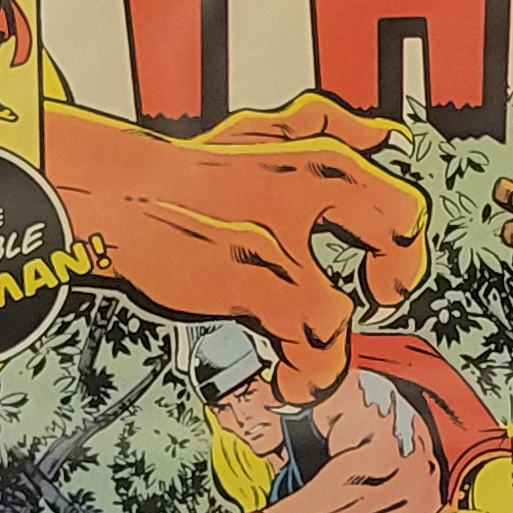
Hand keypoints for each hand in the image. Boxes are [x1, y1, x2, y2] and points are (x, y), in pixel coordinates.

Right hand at [49, 94, 426, 402]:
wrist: (109, 194)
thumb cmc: (181, 175)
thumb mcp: (261, 134)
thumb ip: (325, 131)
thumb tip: (387, 138)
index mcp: (313, 153)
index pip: (395, 185)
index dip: (403, 233)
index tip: (384, 261)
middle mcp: (305, 185)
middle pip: (398, 224)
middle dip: (397, 272)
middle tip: (377, 294)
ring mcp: (276, 236)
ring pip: (340, 311)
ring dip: (330, 351)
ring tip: (312, 362)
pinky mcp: (246, 279)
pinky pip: (306, 341)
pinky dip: (306, 372)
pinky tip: (291, 381)